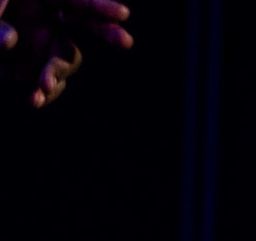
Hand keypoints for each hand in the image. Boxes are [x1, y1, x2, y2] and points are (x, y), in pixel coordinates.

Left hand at [1, 0, 132, 109]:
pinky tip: (34, 100)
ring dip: (55, 74)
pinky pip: (44, 80)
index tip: (123, 15)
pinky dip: (40, 90)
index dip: (99, 6)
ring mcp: (39, 43)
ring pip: (62, 59)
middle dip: (105, 32)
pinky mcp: (30, 67)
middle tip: (126, 42)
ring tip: (42, 88)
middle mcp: (43, 17)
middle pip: (83, 24)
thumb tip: (12, 41)